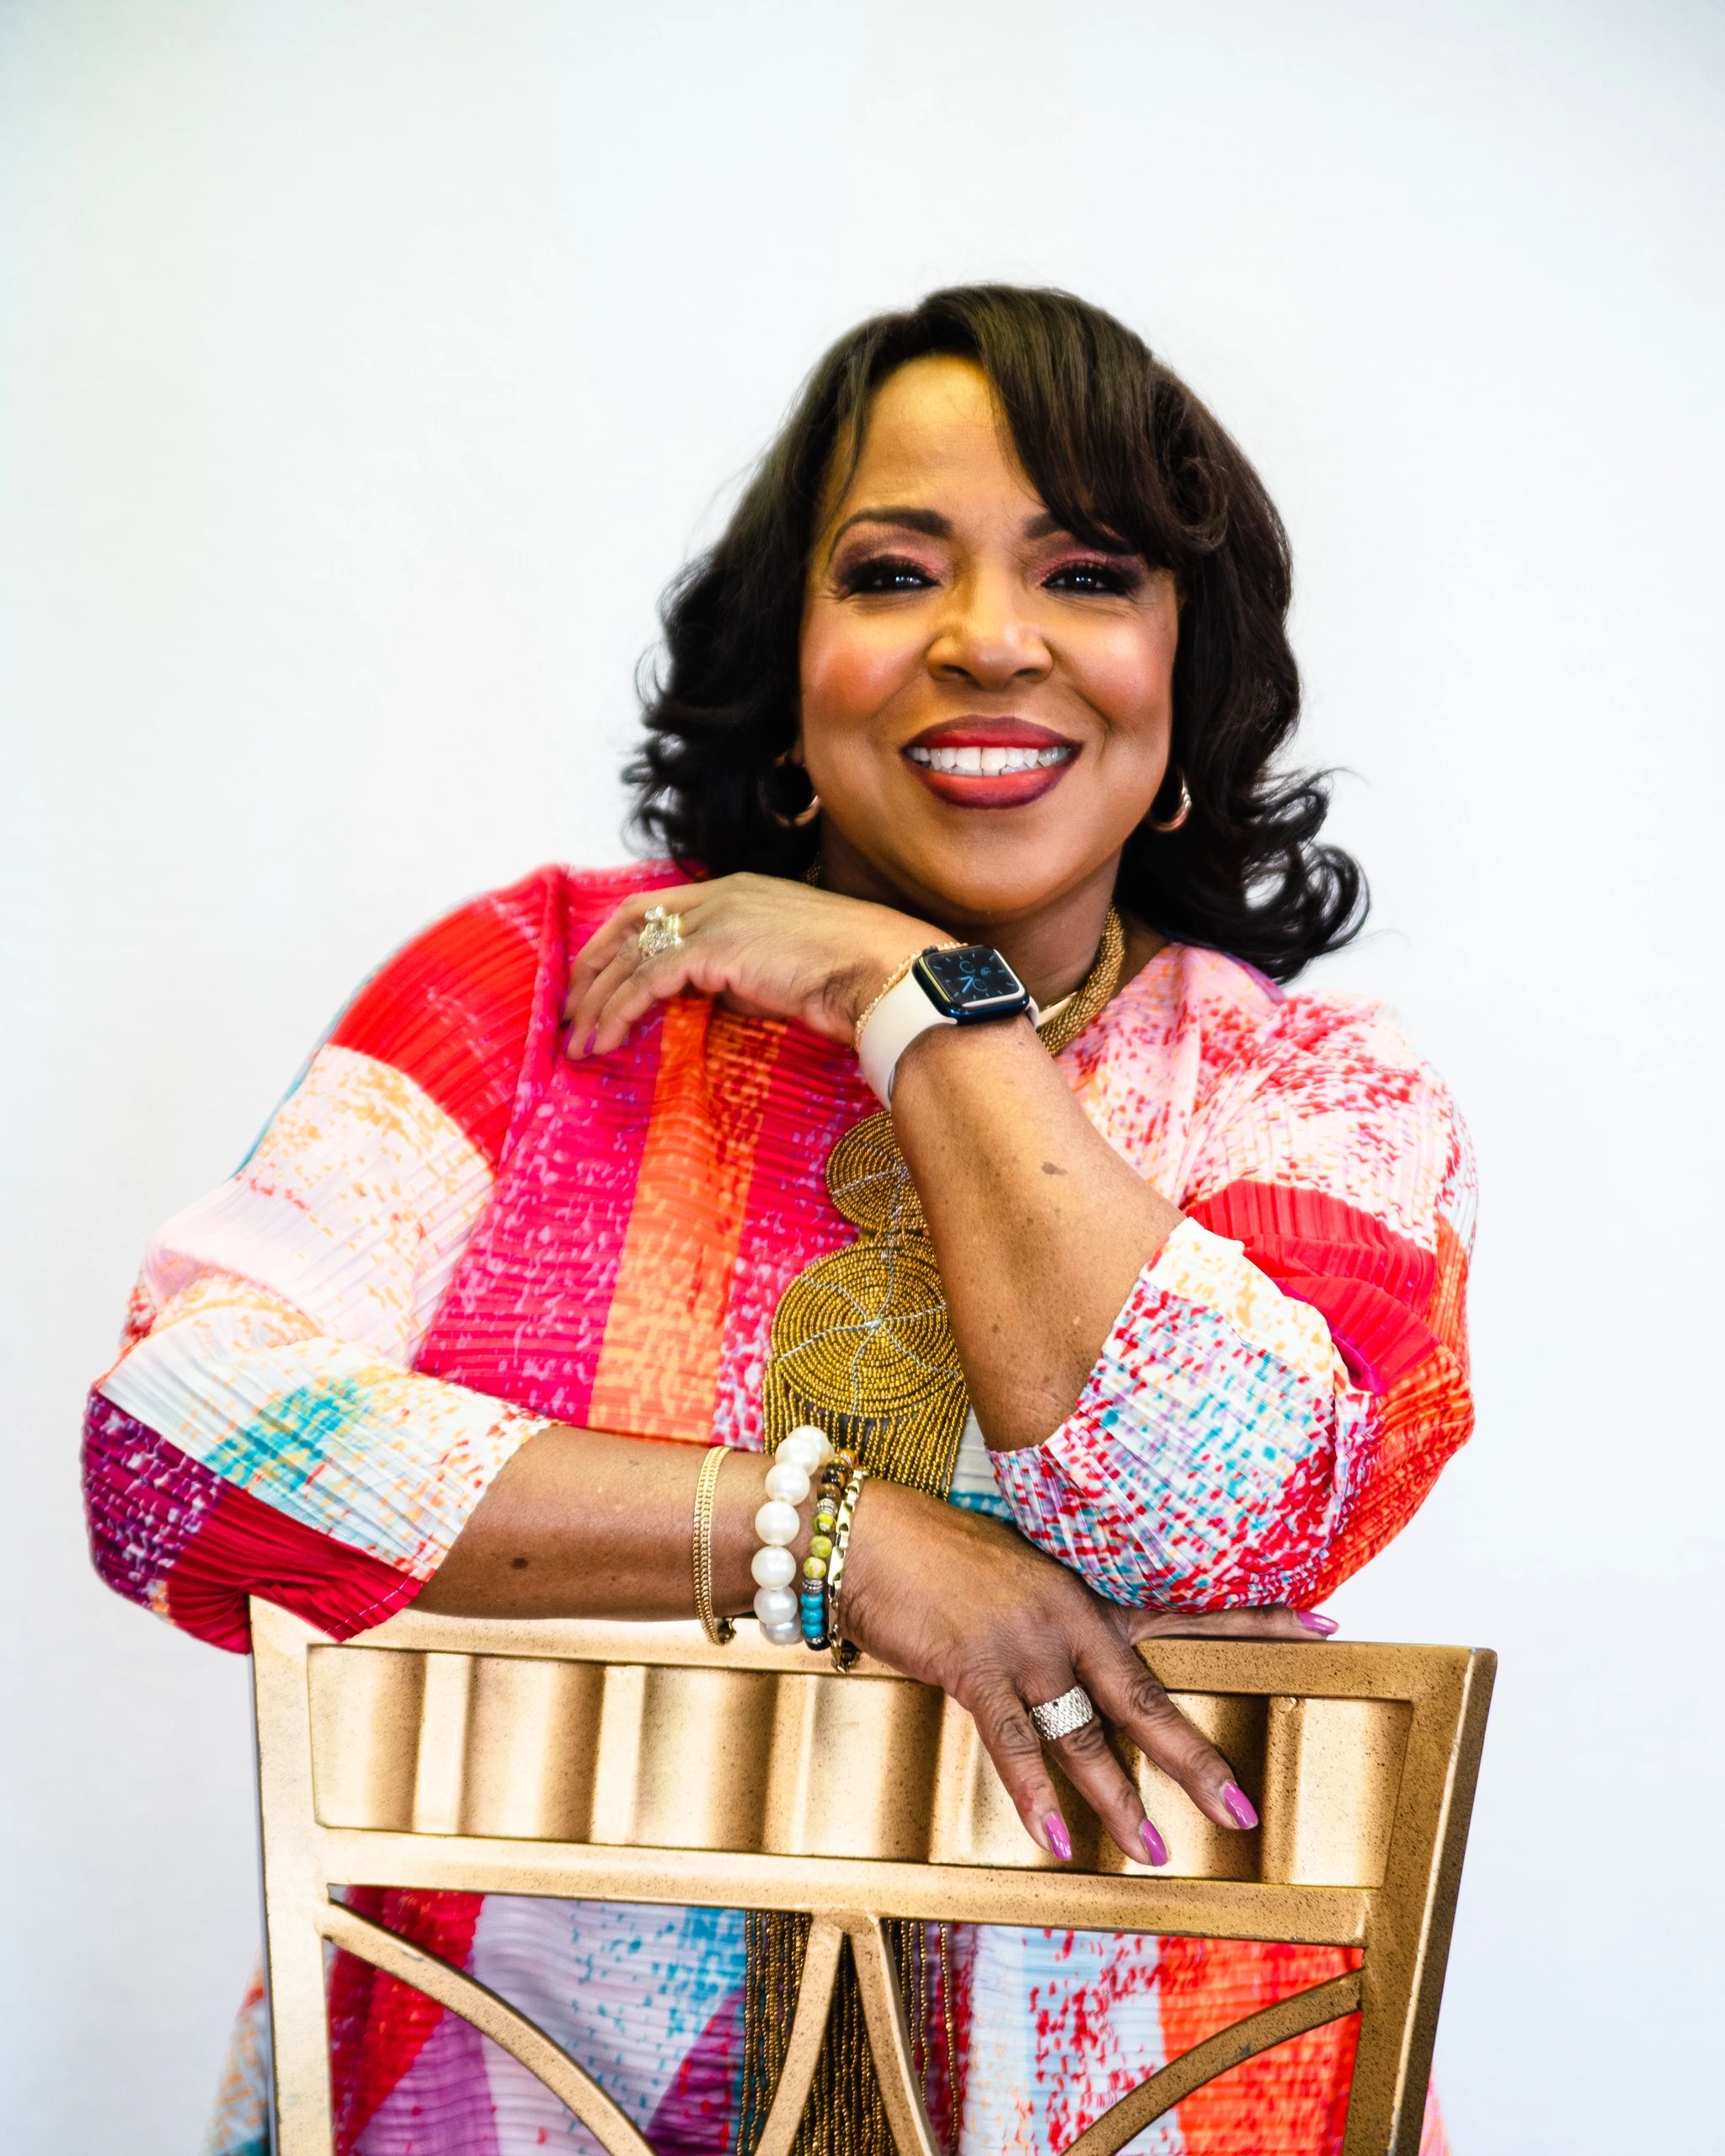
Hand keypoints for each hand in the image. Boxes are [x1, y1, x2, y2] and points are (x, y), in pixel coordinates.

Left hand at [563, 873, 941, 1055]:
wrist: (883, 973)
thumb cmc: (850, 978)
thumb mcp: (780, 969)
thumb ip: (736, 974)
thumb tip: (703, 998)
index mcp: (737, 892)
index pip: (655, 907)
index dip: (616, 943)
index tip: (595, 980)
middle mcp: (721, 895)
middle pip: (630, 924)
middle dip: (592, 969)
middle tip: (569, 1011)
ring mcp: (717, 917)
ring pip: (632, 955)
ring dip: (598, 999)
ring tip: (578, 1040)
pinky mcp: (714, 950)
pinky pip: (647, 982)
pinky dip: (618, 1012)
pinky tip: (605, 1040)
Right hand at [838, 1478, 1332, 1864]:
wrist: (866, 1534)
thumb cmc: (933, 1554)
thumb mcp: (1013, 1575)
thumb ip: (1053, 1618)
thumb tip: (1076, 1663)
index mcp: (1085, 1591)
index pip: (1188, 1608)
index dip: (1259, 1621)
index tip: (1327, 1624)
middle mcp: (1068, 1617)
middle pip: (1147, 1695)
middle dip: (1196, 1758)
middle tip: (1239, 1808)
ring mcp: (1023, 1643)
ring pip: (1086, 1734)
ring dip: (1120, 1800)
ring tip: (1156, 1852)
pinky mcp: (973, 1667)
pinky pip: (1013, 1743)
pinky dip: (1034, 1798)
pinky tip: (1056, 1839)